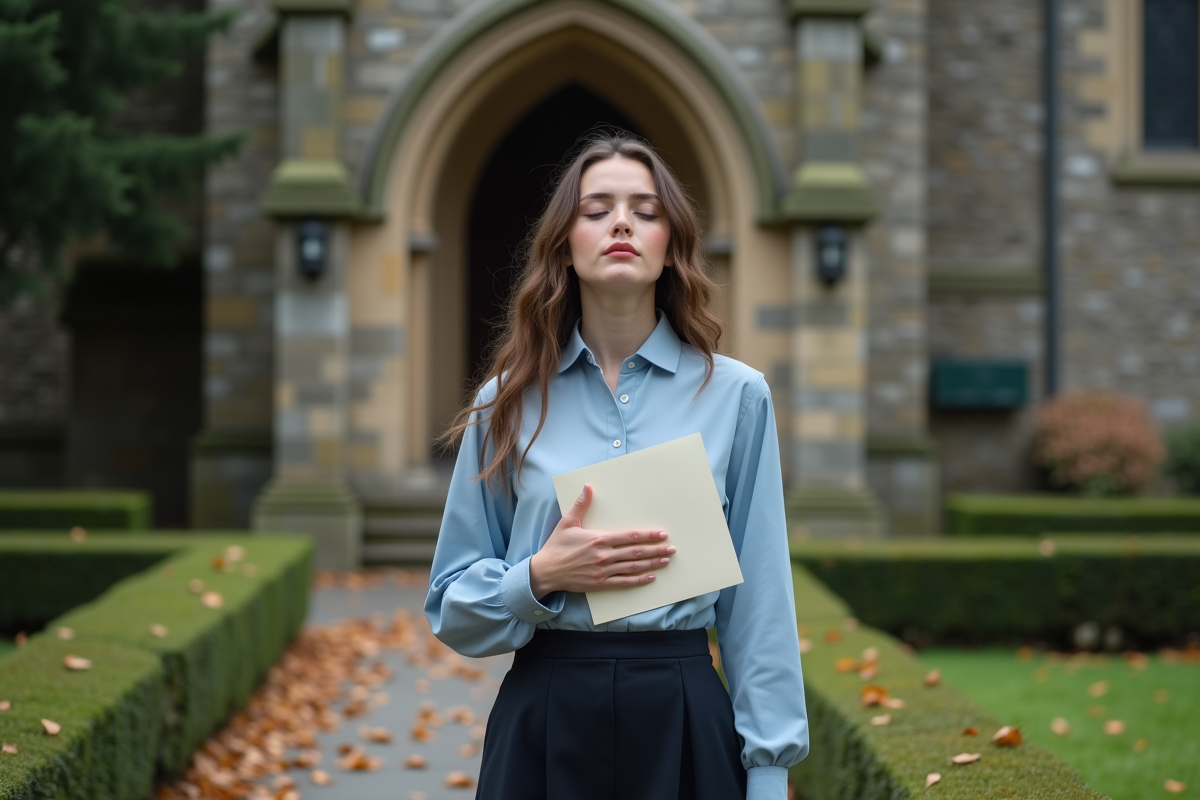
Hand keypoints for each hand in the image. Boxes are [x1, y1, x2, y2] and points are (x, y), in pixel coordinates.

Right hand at [528, 484, 674, 597]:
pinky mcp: (600, 583)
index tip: (661, 534)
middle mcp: (604, 555)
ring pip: (633, 567)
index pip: (630, 536)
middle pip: (636, 552)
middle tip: (671, 549)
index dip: (647, 535)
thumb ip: (581, 505)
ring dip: (652, 563)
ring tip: (666, 561)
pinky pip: (624, 582)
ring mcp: (603, 571)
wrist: (546, 571)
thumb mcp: (568, 522)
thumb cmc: (557, 546)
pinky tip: (651, 577)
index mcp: (599, 539)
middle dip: (656, 550)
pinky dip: (639, 580)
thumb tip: (588, 487)